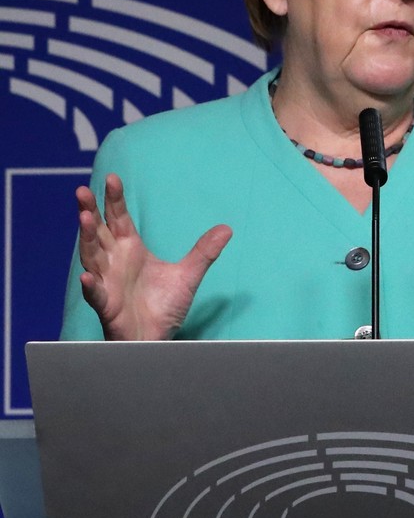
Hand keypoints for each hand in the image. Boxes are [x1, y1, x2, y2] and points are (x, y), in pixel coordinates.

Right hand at [75, 173, 231, 340]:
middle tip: (82, 192)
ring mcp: (107, 283)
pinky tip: (87, 278)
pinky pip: (96, 295)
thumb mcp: (188, 275)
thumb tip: (227, 228)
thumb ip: (204, 251)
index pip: (119, 220)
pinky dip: (91, 286)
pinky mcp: (107, 306)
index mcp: (131, 250)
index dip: (114, 201)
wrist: (158, 338)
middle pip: (98, 233)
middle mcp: (114, 263)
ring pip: (92, 258)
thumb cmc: (163, 306)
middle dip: (89, 213)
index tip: (112, 179)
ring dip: (86, 240)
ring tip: (84, 220)